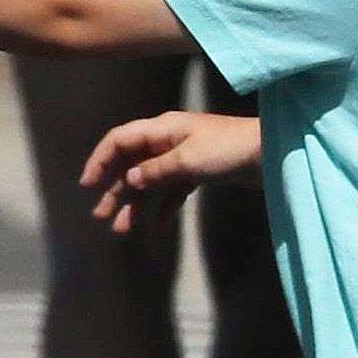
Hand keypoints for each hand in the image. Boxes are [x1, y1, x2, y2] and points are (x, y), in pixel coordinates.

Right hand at [77, 110, 260, 232]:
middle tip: (99, 214)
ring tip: (121, 228)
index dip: (100, 160)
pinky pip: (172, 191)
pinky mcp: (199, 173)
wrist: (270, 154)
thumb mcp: (187, 160)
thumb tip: (130, 180)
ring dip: (135, 203)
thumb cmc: (227, 150)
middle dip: (114, 188)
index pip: (120, 140)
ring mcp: (183, 157)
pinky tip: (154, 226)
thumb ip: (155, 171)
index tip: (87, 185)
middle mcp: (168, 141)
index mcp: (162, 129)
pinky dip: (162, 207)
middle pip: (131, 164)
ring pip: (150, 181)